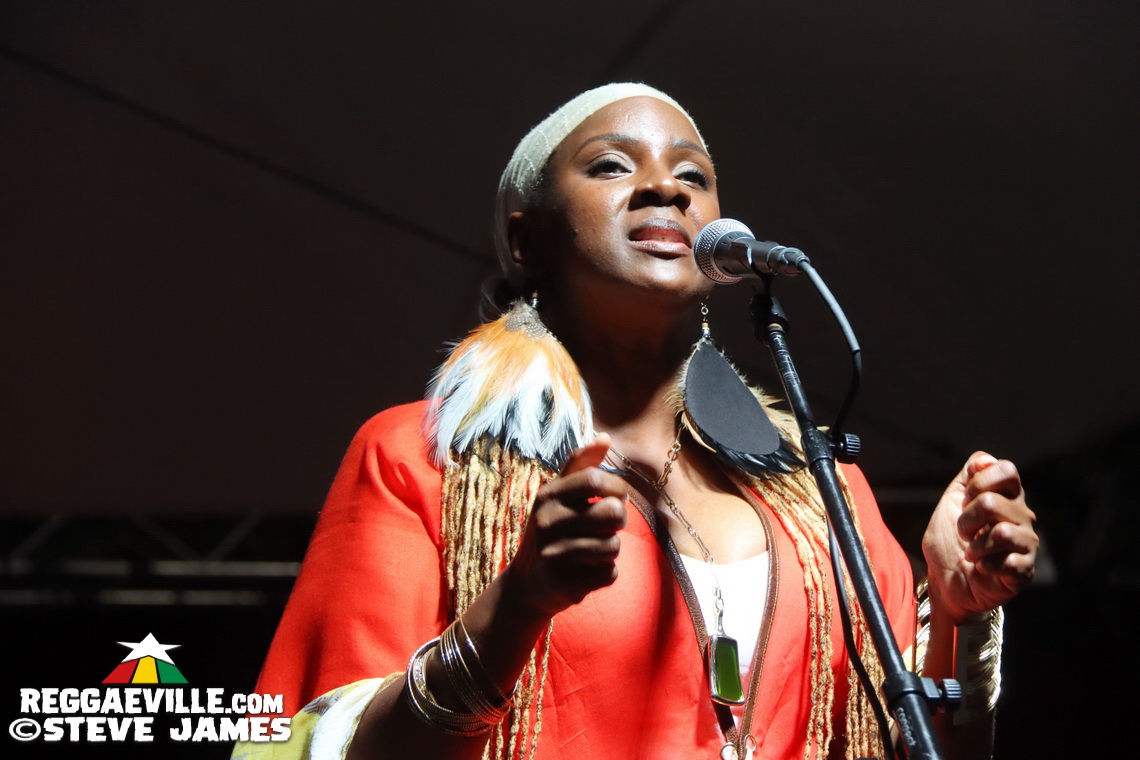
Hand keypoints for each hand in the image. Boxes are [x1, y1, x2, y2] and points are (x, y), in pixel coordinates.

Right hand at [502, 434, 627, 618]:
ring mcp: (555, 554)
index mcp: (548, 495)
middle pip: (611, 512)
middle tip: (608, 525)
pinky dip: (605, 573)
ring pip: (613, 545)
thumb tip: (605, 437)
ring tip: (593, 550)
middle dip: (619, 519)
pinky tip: (587, 572)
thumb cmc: (550, 532)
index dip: (616, 488)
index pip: (595, 480)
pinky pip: (609, 573)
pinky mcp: (565, 583)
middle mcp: (547, 521)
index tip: (615, 497)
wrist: (525, 586)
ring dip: (610, 549)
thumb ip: (581, 466)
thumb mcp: (557, 496)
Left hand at [921, 451, 1037, 623]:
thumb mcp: (951, 501)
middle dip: (966, 519)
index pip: (1006, 470)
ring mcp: (1026, 544)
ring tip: (970, 551)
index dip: (978, 483)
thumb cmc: (949, 540)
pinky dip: (984, 564)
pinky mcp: (1024, 570)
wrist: (945, 580)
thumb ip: (968, 476)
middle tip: (963, 532)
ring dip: (975, 544)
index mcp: (1008, 496)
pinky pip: (1008, 562)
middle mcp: (1022, 516)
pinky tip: (981, 567)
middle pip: (993, 502)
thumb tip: (985, 460)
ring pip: (1001, 532)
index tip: (964, 500)